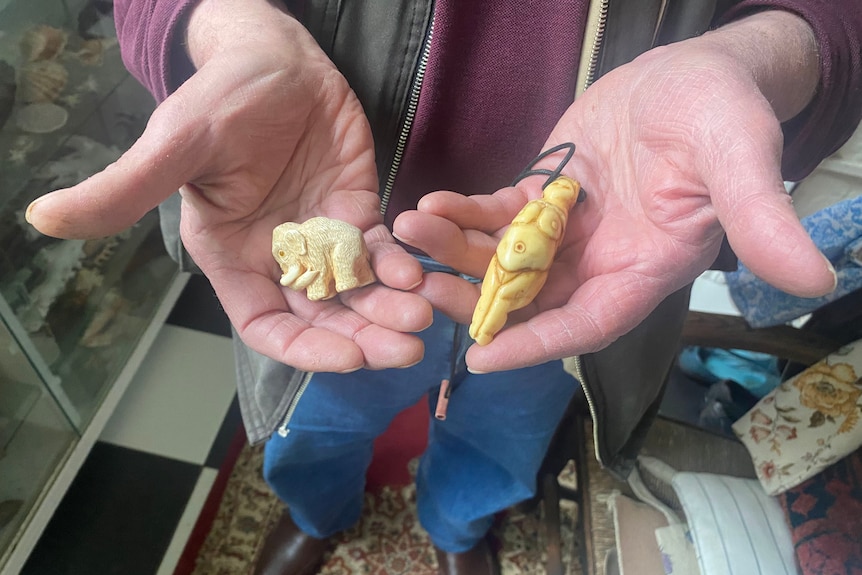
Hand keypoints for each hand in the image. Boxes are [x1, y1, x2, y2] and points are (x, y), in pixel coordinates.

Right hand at [26, 0, 430, 371]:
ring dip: (391, 309)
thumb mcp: (175, 144)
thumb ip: (123, 188)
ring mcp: (322, 238)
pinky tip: (418, 270)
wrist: (274, 57)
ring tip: (425, 313)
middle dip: (364, 338)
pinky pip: (381, 252)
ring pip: (359, 293)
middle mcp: (280, 257)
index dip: (307, 349)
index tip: (350, 357)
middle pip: (325, 319)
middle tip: (407, 347)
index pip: (269, 325)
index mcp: (233, 257)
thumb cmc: (219, 98)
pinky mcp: (355, 213)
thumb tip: (41, 217)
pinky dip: (400, 266)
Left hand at [394, 11, 834, 371]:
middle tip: (419, 290)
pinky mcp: (547, 193)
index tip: (482, 358)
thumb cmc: (725, 113)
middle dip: (476, 298)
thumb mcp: (741, 160)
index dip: (538, 343)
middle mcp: (603, 259)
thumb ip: (761, 218)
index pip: (589, 322)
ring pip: (506, 257)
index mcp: (646, 267)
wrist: (696, 71)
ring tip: (410, 232)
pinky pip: (500, 213)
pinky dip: (467, 212)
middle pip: (533, 299)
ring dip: (458, 251)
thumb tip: (813, 281)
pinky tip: (431, 205)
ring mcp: (571, 229)